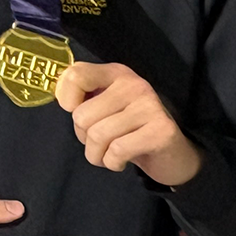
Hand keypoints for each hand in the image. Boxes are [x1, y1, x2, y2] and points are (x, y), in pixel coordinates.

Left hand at [55, 62, 202, 186]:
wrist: (173, 154)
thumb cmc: (129, 129)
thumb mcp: (104, 107)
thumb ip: (82, 96)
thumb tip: (62, 98)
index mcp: (116, 73)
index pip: (76, 75)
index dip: (66, 98)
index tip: (74, 111)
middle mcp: (134, 84)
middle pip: (81, 115)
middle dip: (83, 136)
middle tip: (98, 142)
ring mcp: (150, 106)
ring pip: (97, 135)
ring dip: (96, 154)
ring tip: (107, 154)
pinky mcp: (161, 131)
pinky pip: (117, 151)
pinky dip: (112, 162)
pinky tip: (120, 161)